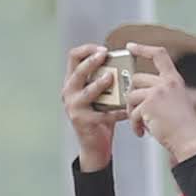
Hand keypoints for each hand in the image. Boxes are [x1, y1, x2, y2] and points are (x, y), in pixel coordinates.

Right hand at [62, 44, 123, 171]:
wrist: (94, 145)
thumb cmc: (99, 115)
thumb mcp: (98, 94)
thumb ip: (104, 78)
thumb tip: (125, 62)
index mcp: (72, 82)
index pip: (73, 57)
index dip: (87, 49)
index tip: (103, 49)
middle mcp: (69, 92)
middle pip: (78, 71)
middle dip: (92, 61)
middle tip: (105, 56)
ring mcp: (74, 107)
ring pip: (87, 91)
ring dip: (100, 83)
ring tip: (111, 78)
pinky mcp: (83, 121)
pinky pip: (102, 113)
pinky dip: (116, 111)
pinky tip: (126, 110)